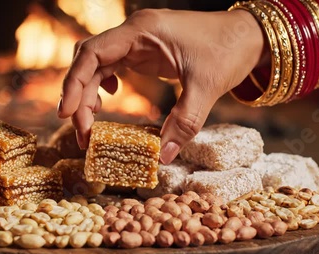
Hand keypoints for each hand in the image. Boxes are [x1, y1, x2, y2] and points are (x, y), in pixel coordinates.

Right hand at [58, 8, 263, 163]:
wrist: (249, 35)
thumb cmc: (229, 49)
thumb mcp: (207, 86)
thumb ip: (184, 122)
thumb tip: (162, 157)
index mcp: (142, 31)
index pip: (92, 53)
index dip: (75, 83)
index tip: (68, 114)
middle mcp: (134, 33)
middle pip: (88, 60)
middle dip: (78, 94)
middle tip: (81, 130)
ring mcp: (137, 41)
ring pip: (96, 64)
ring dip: (88, 92)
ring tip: (91, 122)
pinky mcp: (144, 51)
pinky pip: (112, 65)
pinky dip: (103, 84)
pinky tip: (109, 98)